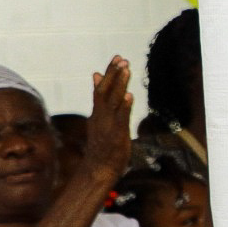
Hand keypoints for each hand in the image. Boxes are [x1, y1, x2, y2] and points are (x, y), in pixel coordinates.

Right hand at [80, 57, 132, 185]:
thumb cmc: (102, 145)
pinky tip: (130, 96)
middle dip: (114, 74)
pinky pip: (120, 119)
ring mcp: (108, 125)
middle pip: (105, 91)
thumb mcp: (99, 120)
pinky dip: (124, 107)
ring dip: (119, 85)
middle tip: (122, 58)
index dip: (110, 73)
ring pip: (112, 101)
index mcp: (98, 113)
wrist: (98, 169)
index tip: (118, 58)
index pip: (102, 88)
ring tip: (126, 69)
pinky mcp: (116, 135)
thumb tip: (97, 76)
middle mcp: (101, 116)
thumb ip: (100, 100)